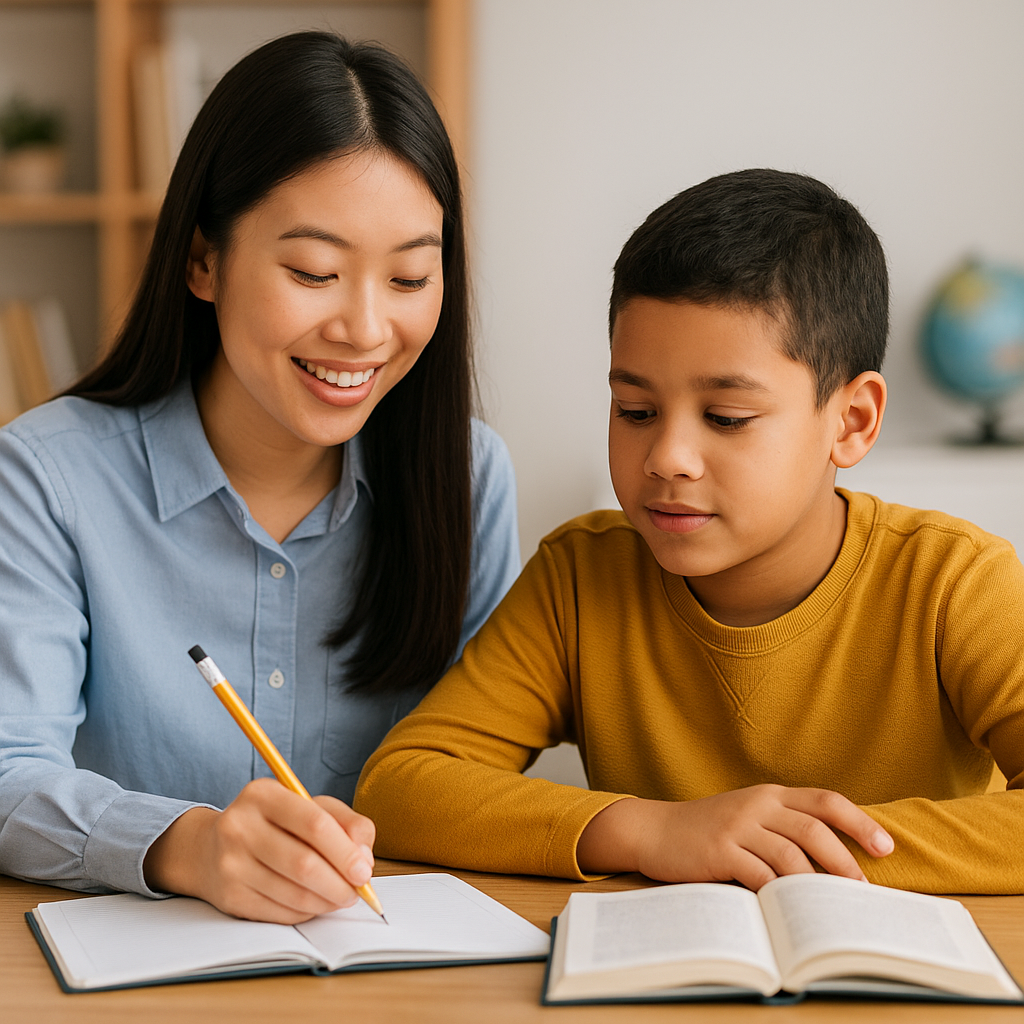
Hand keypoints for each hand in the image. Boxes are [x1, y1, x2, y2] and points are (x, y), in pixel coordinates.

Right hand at [144, 778, 376, 922]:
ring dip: (327, 901)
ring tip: (340, 897)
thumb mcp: (310, 807)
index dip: (345, 852)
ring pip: (294, 894)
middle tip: (357, 891)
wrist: (210, 848)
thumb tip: (364, 858)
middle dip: (340, 883)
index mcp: (263, 795)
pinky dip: (306, 912)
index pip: (315, 824)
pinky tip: (315, 903)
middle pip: (304, 864)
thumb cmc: (274, 824)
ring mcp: (231, 864)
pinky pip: (280, 913)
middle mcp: (240, 827)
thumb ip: (346, 823)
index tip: (364, 869)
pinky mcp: (229, 897)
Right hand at [577, 785, 893, 890]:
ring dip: (816, 884)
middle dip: (844, 861)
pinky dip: (778, 894)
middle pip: (813, 828)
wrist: (655, 830)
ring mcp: (737, 825)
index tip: (885, 847)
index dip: (859, 822)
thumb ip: (783, 827)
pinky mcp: (719, 849)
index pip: (825, 800)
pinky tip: (788, 910)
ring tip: (830, 907)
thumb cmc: (708, 830)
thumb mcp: (748, 816)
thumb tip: (838, 862)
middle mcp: (757, 804)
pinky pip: (758, 874)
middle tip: (862, 890)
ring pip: (790, 854)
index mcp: (770, 794)